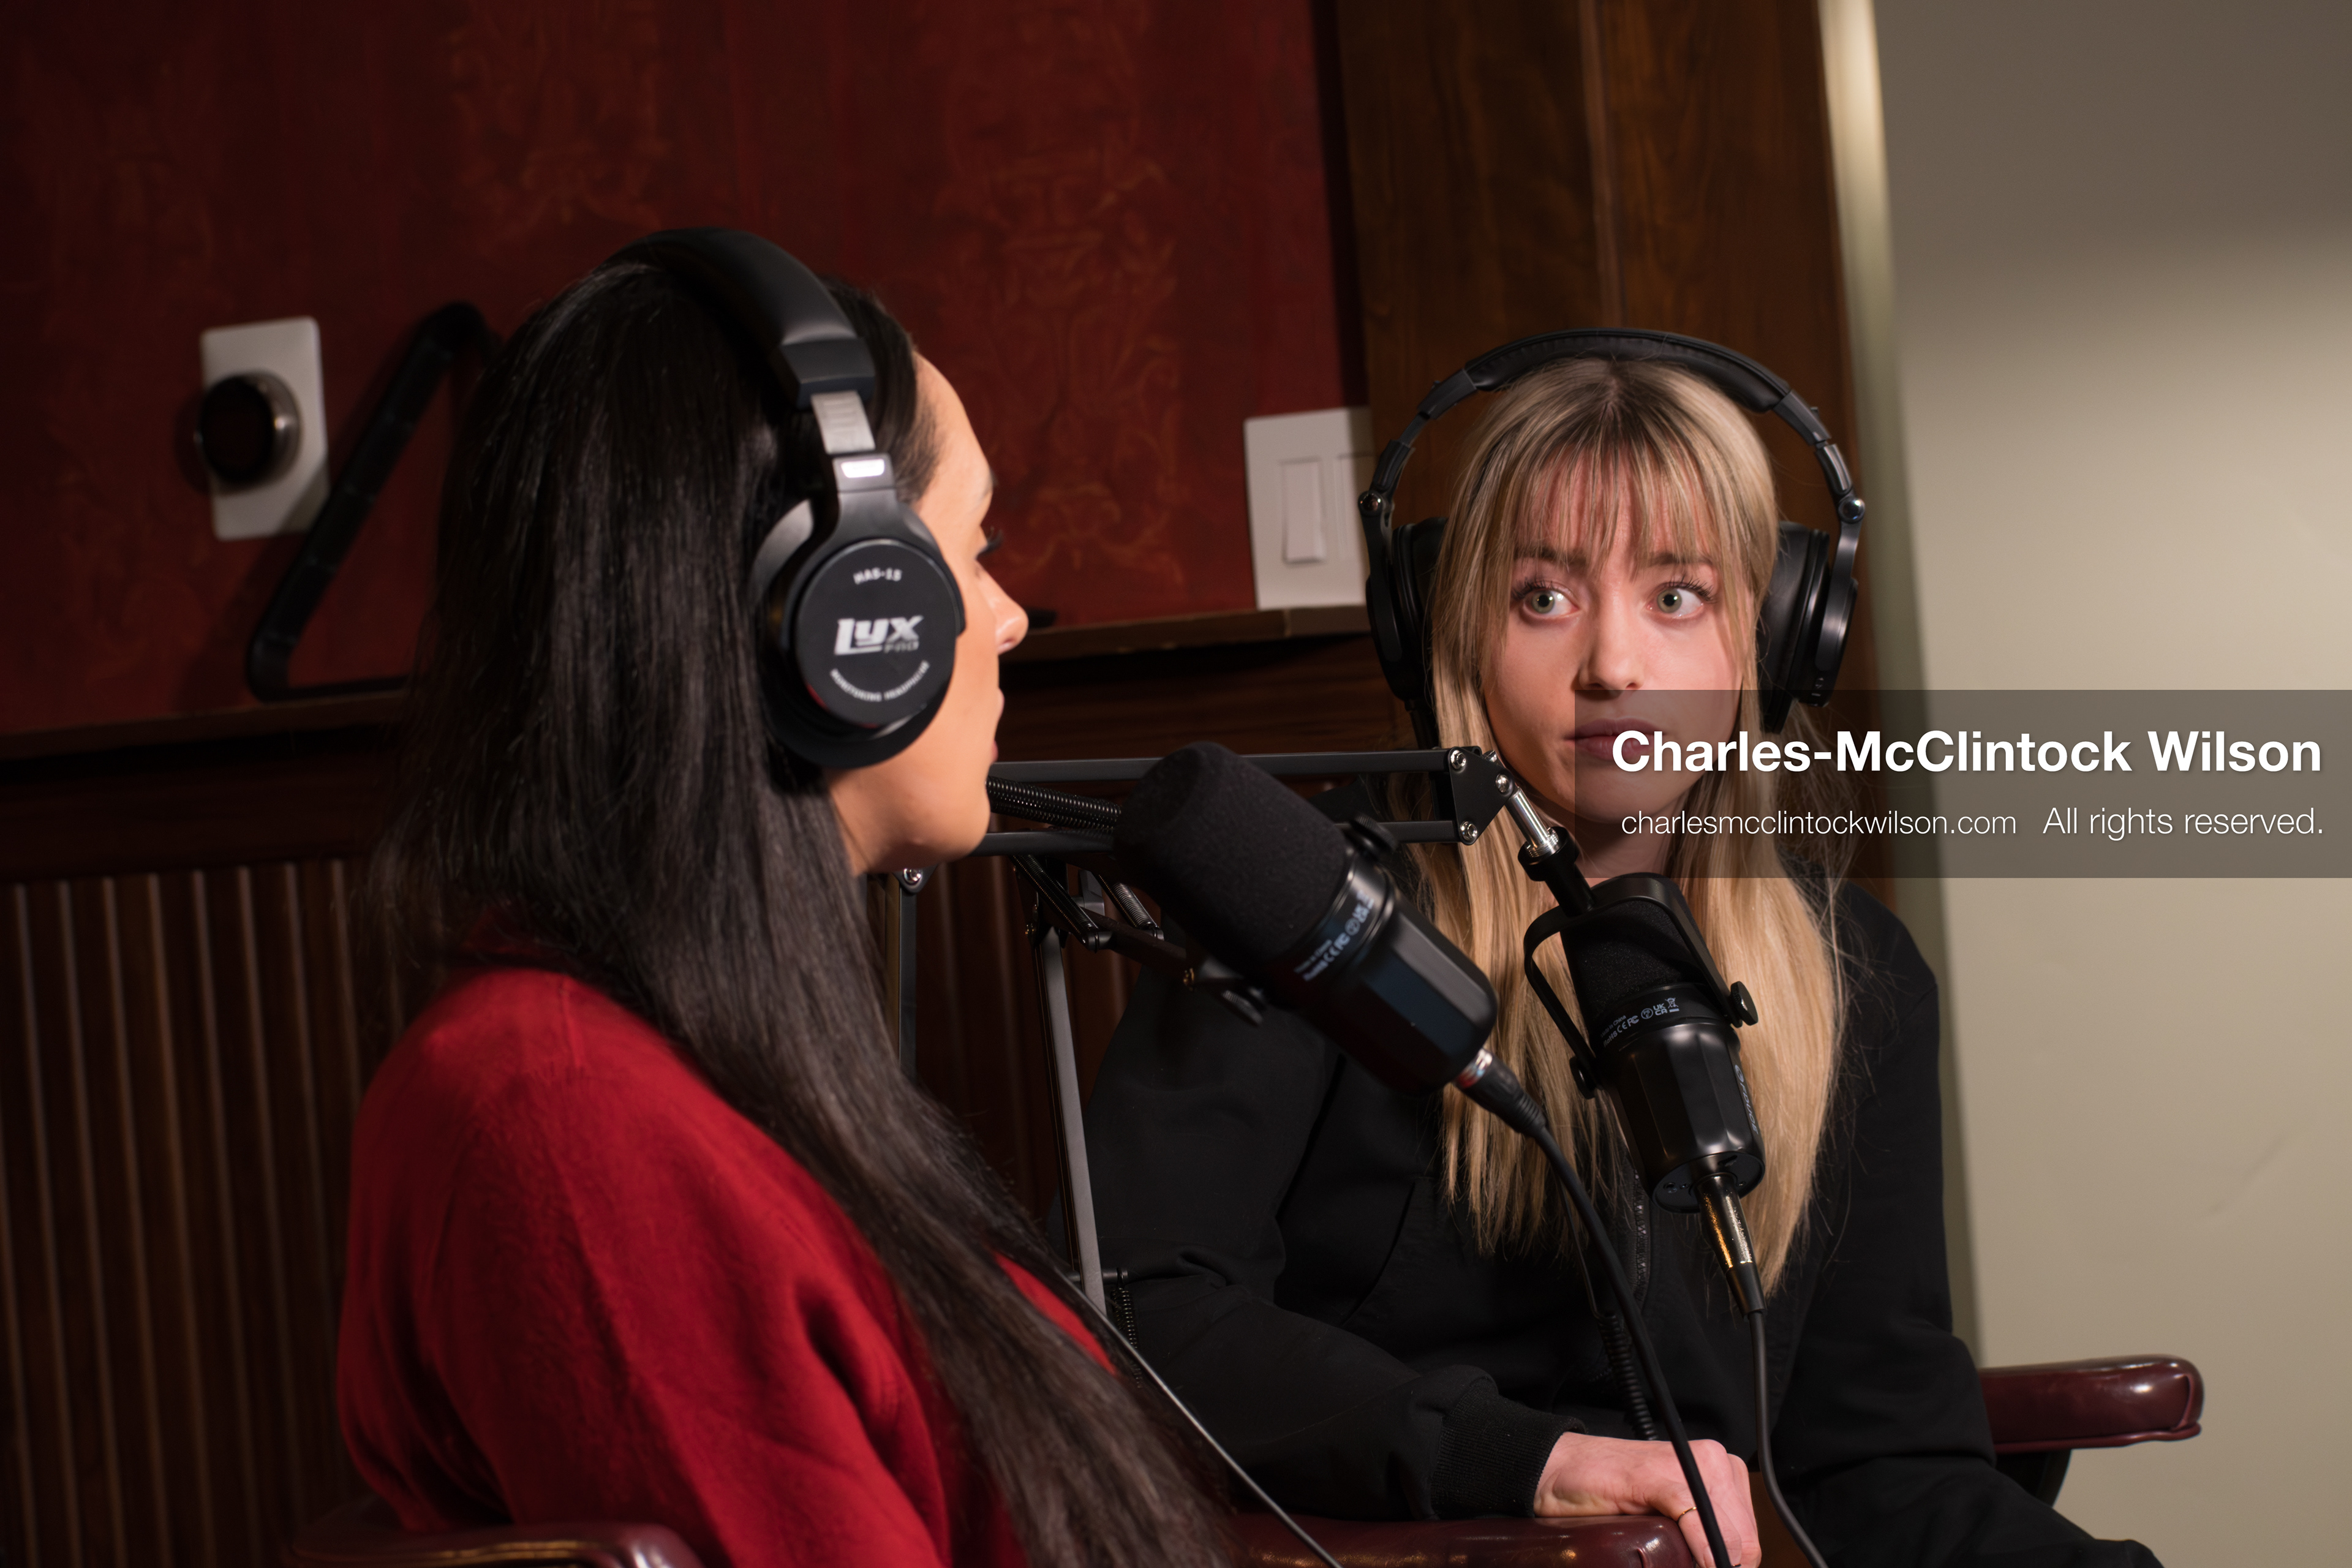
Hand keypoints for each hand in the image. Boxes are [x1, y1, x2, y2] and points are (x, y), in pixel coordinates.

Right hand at [1534, 1430, 1758, 1567]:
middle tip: (1688, 1567)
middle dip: (1724, 1565)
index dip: (1733, 1566)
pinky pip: (1697, 1517)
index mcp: (1719, 1472)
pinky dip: (1702, 1548)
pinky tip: (1700, 1560)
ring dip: (1712, 1562)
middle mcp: (1711, 1463)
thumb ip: (1700, 1537)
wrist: (1557, 1472)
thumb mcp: (1667, 1520)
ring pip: (1729, 1534)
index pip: (1749, 1541)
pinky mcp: (1658, 1475)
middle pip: (1745, 1542)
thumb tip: (1726, 1564)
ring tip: (1681, 1563)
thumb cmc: (1607, 1495)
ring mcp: (1687, 1466)